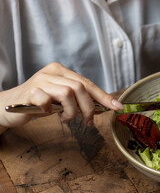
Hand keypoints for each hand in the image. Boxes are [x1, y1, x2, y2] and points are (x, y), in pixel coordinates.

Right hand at [0, 62, 122, 129]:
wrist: (7, 106)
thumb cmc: (38, 103)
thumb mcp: (62, 101)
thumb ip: (79, 100)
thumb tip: (103, 107)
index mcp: (61, 71)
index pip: (88, 82)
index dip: (104, 96)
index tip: (117, 107)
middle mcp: (52, 72)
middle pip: (80, 87)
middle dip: (88, 107)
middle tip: (87, 121)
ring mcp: (40, 80)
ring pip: (68, 93)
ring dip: (72, 111)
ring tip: (66, 118)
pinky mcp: (30, 91)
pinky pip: (48, 101)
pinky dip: (52, 110)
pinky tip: (48, 113)